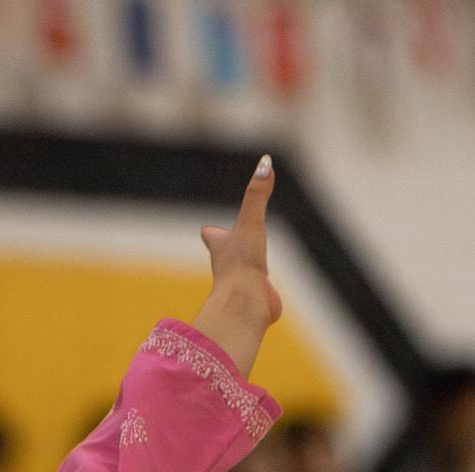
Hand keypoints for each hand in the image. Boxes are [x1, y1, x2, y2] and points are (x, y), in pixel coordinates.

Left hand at [200, 155, 282, 329]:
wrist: (244, 305)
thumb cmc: (242, 263)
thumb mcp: (250, 223)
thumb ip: (257, 195)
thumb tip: (265, 163)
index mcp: (221, 248)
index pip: (211, 235)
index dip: (212, 232)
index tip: (209, 229)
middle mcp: (227, 268)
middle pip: (223, 256)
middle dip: (226, 251)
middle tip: (230, 246)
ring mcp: (240, 285)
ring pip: (240, 277)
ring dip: (244, 273)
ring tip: (249, 270)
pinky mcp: (255, 301)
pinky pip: (258, 296)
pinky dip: (261, 295)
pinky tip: (265, 296)